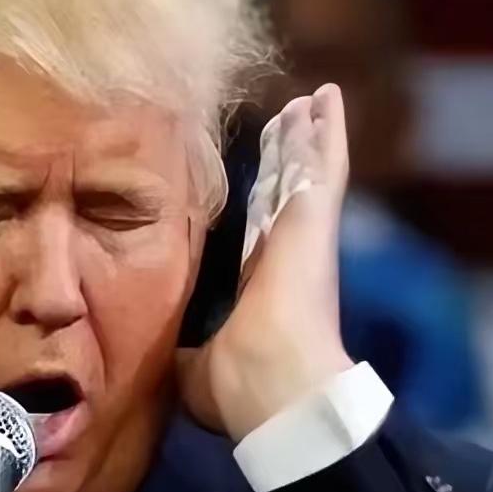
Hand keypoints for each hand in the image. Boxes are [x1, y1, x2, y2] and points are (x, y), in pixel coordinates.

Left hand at [178, 84, 354, 440]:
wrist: (276, 393)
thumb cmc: (238, 389)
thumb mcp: (195, 368)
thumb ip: (184, 352)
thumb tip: (164, 355)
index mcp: (258, 288)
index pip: (258, 232)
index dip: (260, 203)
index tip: (260, 181)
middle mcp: (283, 257)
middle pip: (282, 193)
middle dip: (284, 157)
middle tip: (287, 120)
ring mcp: (302, 236)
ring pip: (304, 171)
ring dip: (306, 135)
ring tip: (309, 101)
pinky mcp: (313, 221)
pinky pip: (323, 164)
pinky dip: (328, 131)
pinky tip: (328, 99)